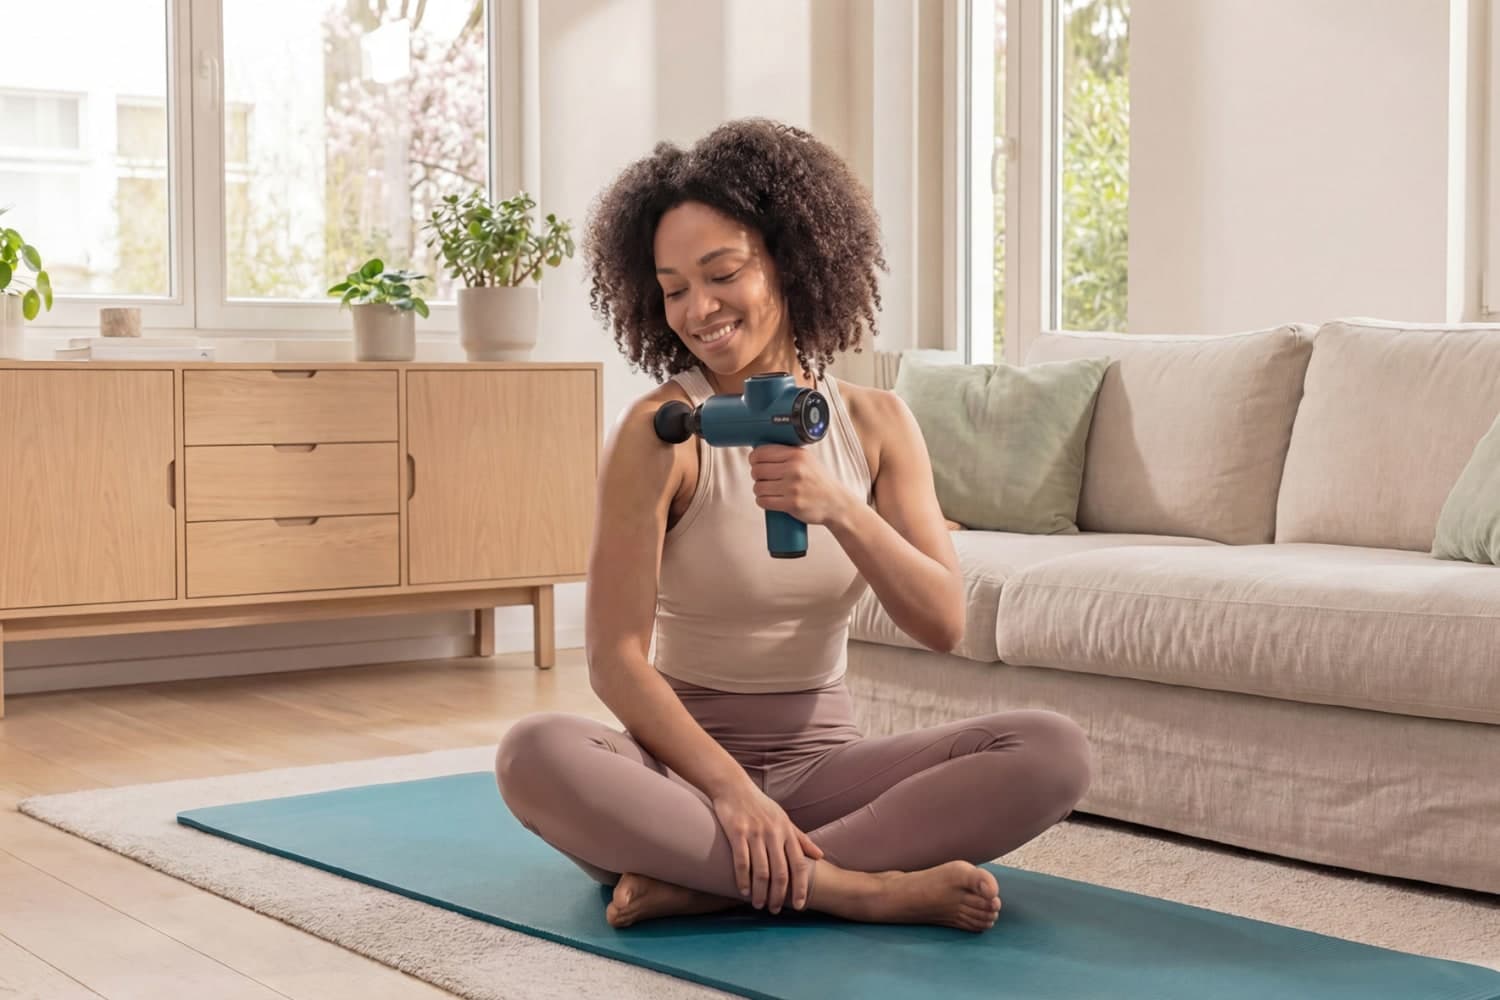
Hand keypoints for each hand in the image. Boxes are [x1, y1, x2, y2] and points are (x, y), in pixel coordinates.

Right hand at [711, 782, 824, 912]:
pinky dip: (743, 880)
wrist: (733, 786)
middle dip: (779, 895)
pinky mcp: (737, 832)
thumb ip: (801, 839)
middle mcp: (774, 833)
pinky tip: (744, 891)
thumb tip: (820, 855)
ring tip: (758, 905)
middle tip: (775, 910)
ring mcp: (755, 833)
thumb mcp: (784, 819)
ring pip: (762, 871)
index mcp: (787, 831)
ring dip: (761, 892)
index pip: (799, 864)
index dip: (801, 887)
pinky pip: (742, 861)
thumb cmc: (760, 805)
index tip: (800, 905)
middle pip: (781, 872)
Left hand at [748, 444, 856, 527]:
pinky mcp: (791, 504)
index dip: (754, 459)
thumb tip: (759, 451)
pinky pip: (763, 501)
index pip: (761, 452)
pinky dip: (762, 501)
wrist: (836, 503)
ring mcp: (792, 487)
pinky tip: (769, 499)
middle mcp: (794, 469)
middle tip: (764, 478)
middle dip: (757, 475)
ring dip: (759, 490)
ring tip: (769, 490)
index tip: (756, 463)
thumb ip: (787, 454)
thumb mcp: (807, 460)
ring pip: (758, 487)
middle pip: (757, 470)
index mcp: (796, 455)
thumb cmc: (819, 481)